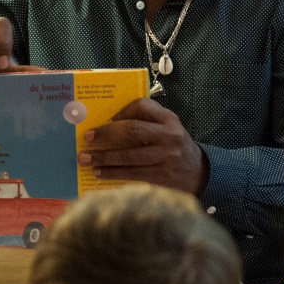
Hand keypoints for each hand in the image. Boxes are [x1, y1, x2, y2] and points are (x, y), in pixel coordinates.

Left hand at [78, 97, 206, 193]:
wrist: (198, 173)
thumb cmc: (173, 147)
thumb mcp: (167, 128)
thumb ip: (145, 122)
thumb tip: (106, 125)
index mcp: (169, 119)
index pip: (142, 106)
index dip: (120, 112)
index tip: (104, 120)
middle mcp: (169, 136)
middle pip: (132, 131)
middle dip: (105, 134)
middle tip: (87, 138)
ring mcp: (165, 158)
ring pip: (128, 156)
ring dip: (103, 157)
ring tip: (85, 159)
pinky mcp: (161, 177)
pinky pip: (131, 174)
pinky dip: (112, 173)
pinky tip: (99, 173)